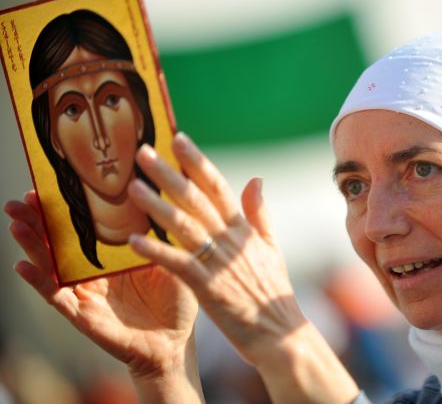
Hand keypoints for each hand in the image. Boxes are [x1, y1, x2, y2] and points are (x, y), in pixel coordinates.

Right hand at [4, 191, 201, 401]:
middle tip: (21, 199)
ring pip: (51, 266)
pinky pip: (58, 297)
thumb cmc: (176, 298)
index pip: (84, 226)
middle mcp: (95, 271)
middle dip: (38, 220)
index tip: (52, 184)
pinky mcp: (85, 315)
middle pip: (59, 242)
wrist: (177, 342)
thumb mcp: (171, 258)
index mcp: (114, 255)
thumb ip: (161, 233)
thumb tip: (160, 194)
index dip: (67, 207)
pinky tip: (22, 266)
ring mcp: (87, 292)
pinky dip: (40, 282)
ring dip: (33, 245)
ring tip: (17, 223)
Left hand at [127, 133, 358, 402]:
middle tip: (143, 152)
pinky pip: (178, 264)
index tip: (179, 139)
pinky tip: (133, 240)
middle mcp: (231, 239)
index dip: (197, 162)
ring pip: (184, 226)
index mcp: (244, 229)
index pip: (218, 187)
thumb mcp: (271, 247)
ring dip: (156, 206)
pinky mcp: (207, 287)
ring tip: (132, 188)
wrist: (279, 331)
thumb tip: (256, 178)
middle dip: (169, 174)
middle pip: (196, 199)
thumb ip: (260, 213)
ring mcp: (219, 262)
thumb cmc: (272, 292)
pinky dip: (156, 251)